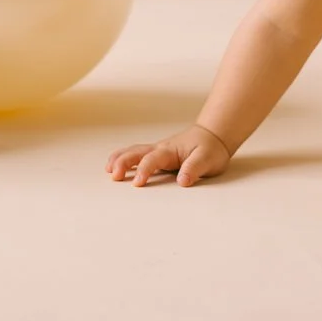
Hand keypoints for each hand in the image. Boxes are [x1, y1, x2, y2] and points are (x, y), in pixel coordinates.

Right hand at [105, 125, 230, 187]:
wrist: (213, 136)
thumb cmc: (210, 148)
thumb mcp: (207, 159)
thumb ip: (195, 168)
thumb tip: (182, 181)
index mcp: (170, 150)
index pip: (153, 160)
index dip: (144, 170)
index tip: (137, 183)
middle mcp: (160, 149)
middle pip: (137, 152)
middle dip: (123, 162)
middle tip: (114, 175)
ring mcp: (157, 151)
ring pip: (134, 152)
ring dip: (120, 159)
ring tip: (108, 170)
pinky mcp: (156, 156)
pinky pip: (136, 155)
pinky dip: (123, 158)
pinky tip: (114, 165)